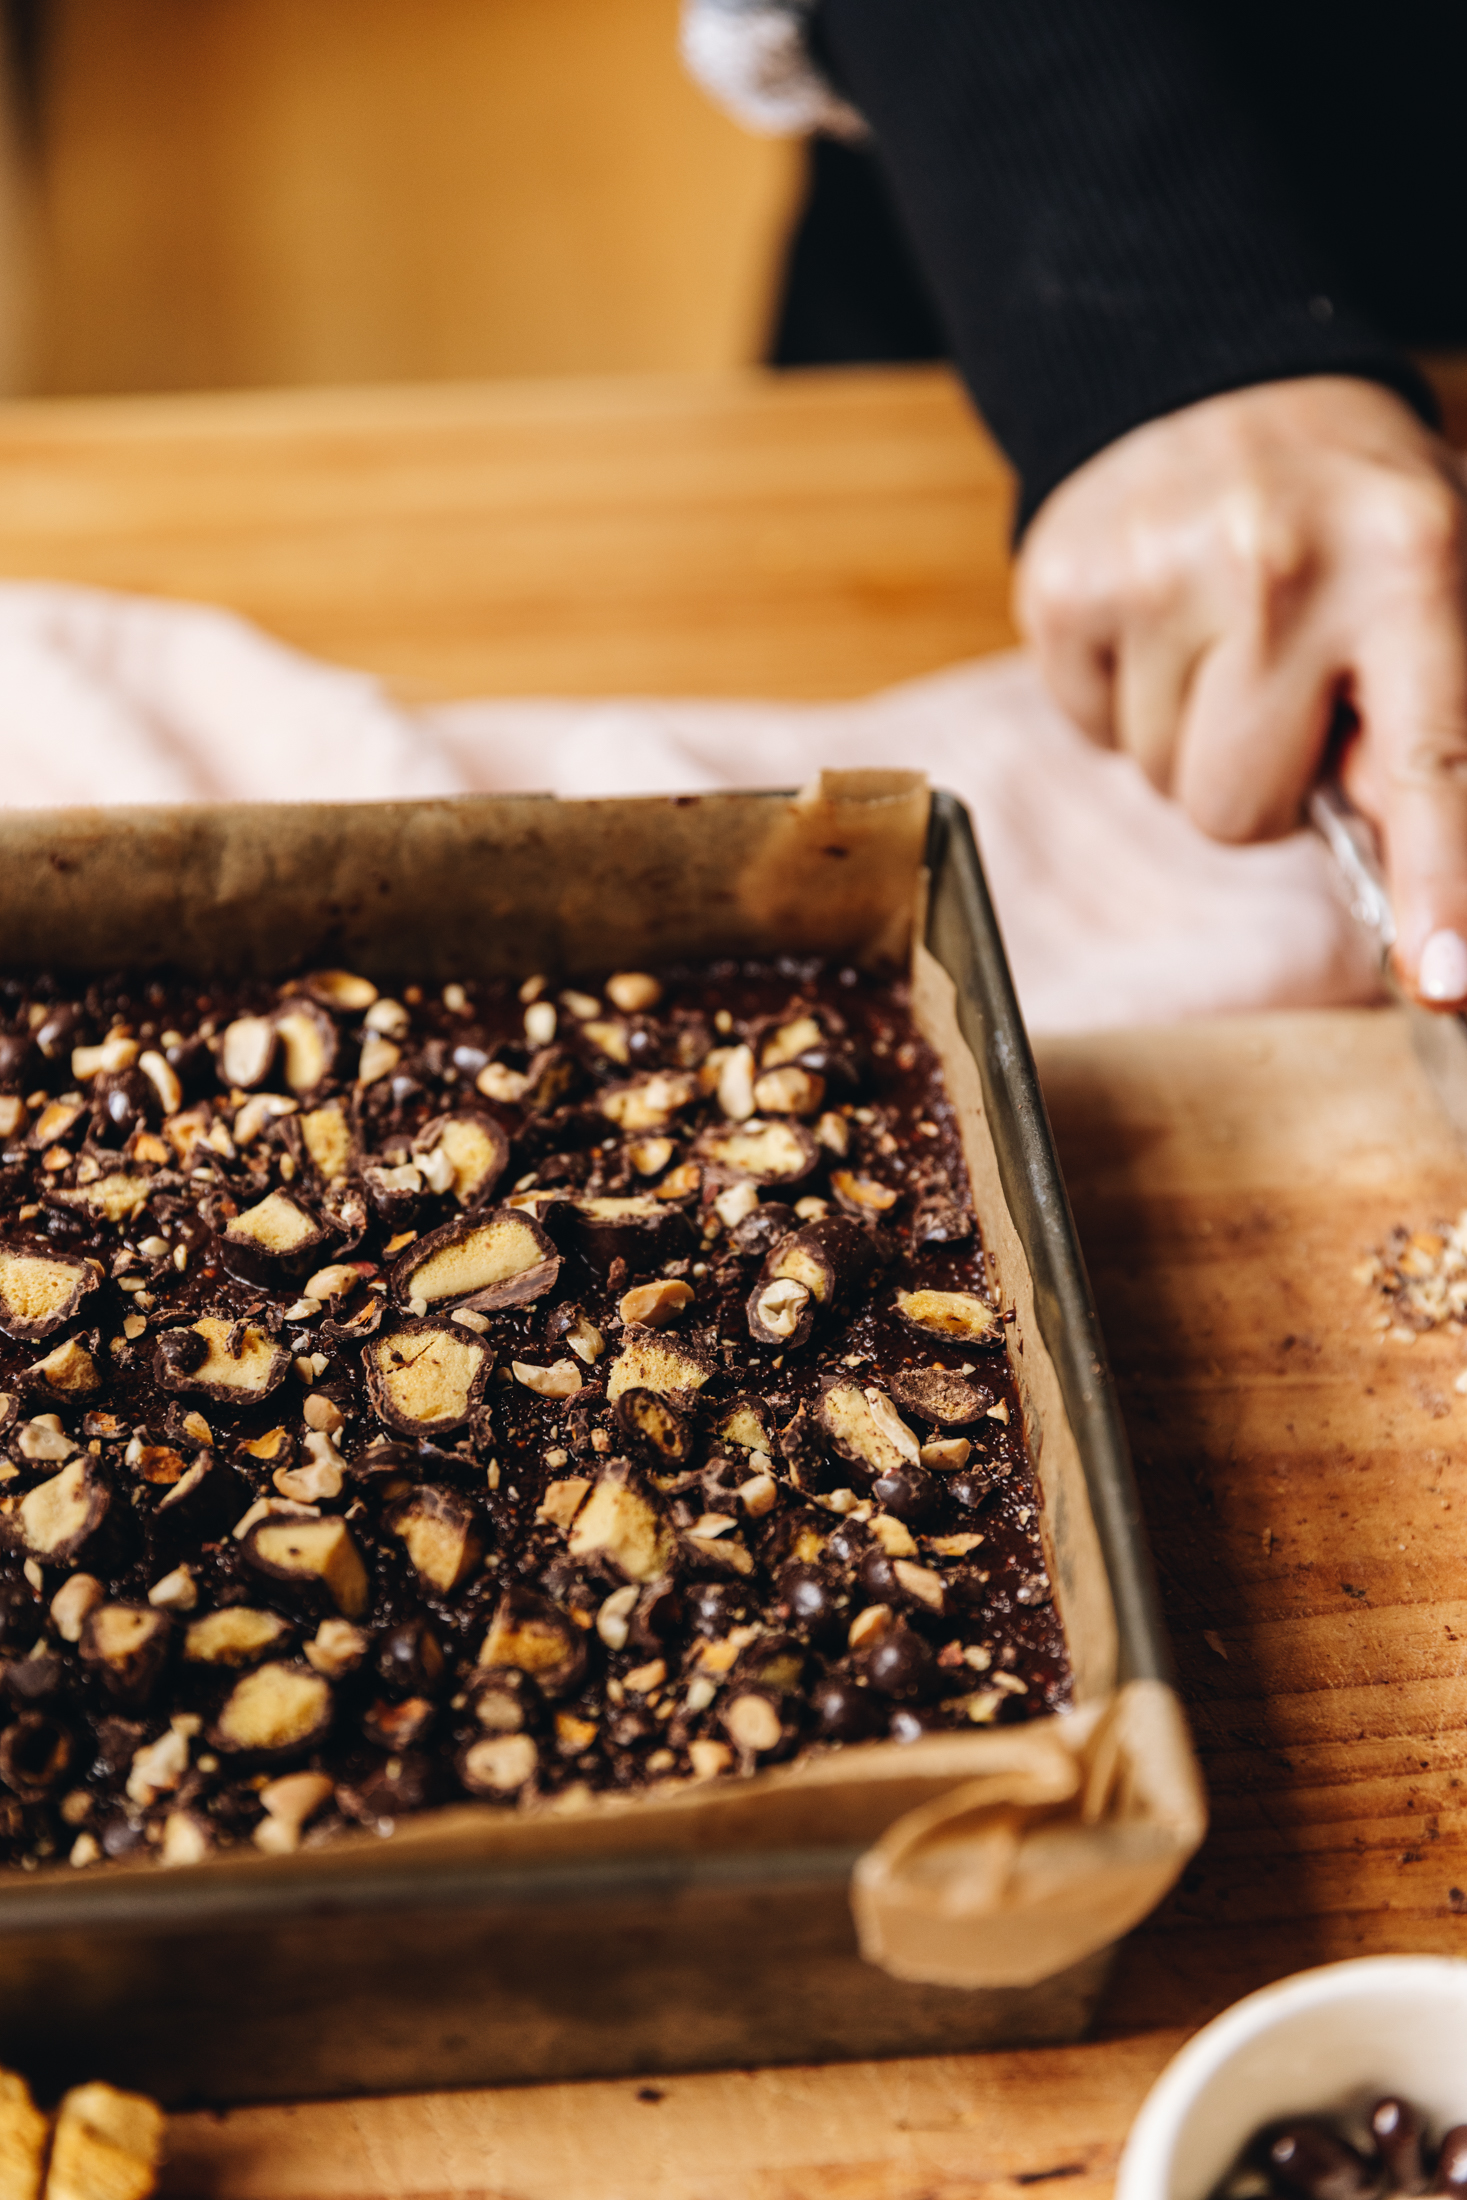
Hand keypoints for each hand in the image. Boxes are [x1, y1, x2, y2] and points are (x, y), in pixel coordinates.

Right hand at [1014, 376, 1466, 1005]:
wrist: (1208, 377)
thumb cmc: (1347, 515)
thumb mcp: (1436, 586)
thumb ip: (1433, 725)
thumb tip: (1412, 865)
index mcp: (1415, 564)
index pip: (1433, 760)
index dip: (1441, 881)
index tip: (1444, 978)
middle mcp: (1283, 566)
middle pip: (1241, 812)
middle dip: (1257, 783)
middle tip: (1278, 687)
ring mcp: (1158, 572)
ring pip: (1160, 783)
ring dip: (1188, 739)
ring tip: (1215, 637)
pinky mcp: (1062, 585)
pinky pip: (1088, 733)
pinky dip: (1117, 700)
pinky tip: (1152, 624)